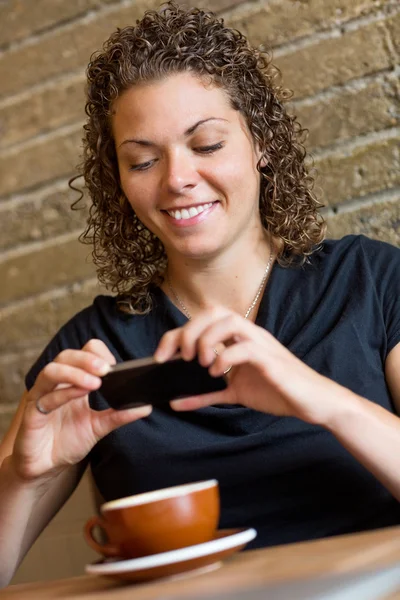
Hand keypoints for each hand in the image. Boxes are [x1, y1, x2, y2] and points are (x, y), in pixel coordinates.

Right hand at [12, 340, 151, 480]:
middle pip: (67, 356)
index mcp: (73, 382)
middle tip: (107, 369)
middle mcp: (56, 384)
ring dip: (74, 373)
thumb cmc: (67, 442)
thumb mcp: (98, 427)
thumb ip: (119, 415)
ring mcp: (42, 396)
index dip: (97, 354)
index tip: (114, 366)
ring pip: (52, 371)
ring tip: (95, 382)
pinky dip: (63, 393)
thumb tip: (146, 406)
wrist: (45, 468)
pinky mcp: (32, 414)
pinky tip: (79, 394)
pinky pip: (45, 397)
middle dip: (87, 359)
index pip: (82, 353)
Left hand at [155, 308, 352, 425]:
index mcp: (239, 337)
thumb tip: (177, 401)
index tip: (161, 355)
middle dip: (189, 331)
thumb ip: (206, 393)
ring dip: (208, 339)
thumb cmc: (276, 391)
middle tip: (182, 357)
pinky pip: (244, 348)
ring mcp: (261, 344)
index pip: (204, 320)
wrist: (313, 402)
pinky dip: (225, 358)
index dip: (177, 333)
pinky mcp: (271, 360)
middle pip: (213, 312)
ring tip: (201, 363)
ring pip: (229, 322)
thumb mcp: (234, 392)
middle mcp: (249, 334)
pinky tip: (218, 373)